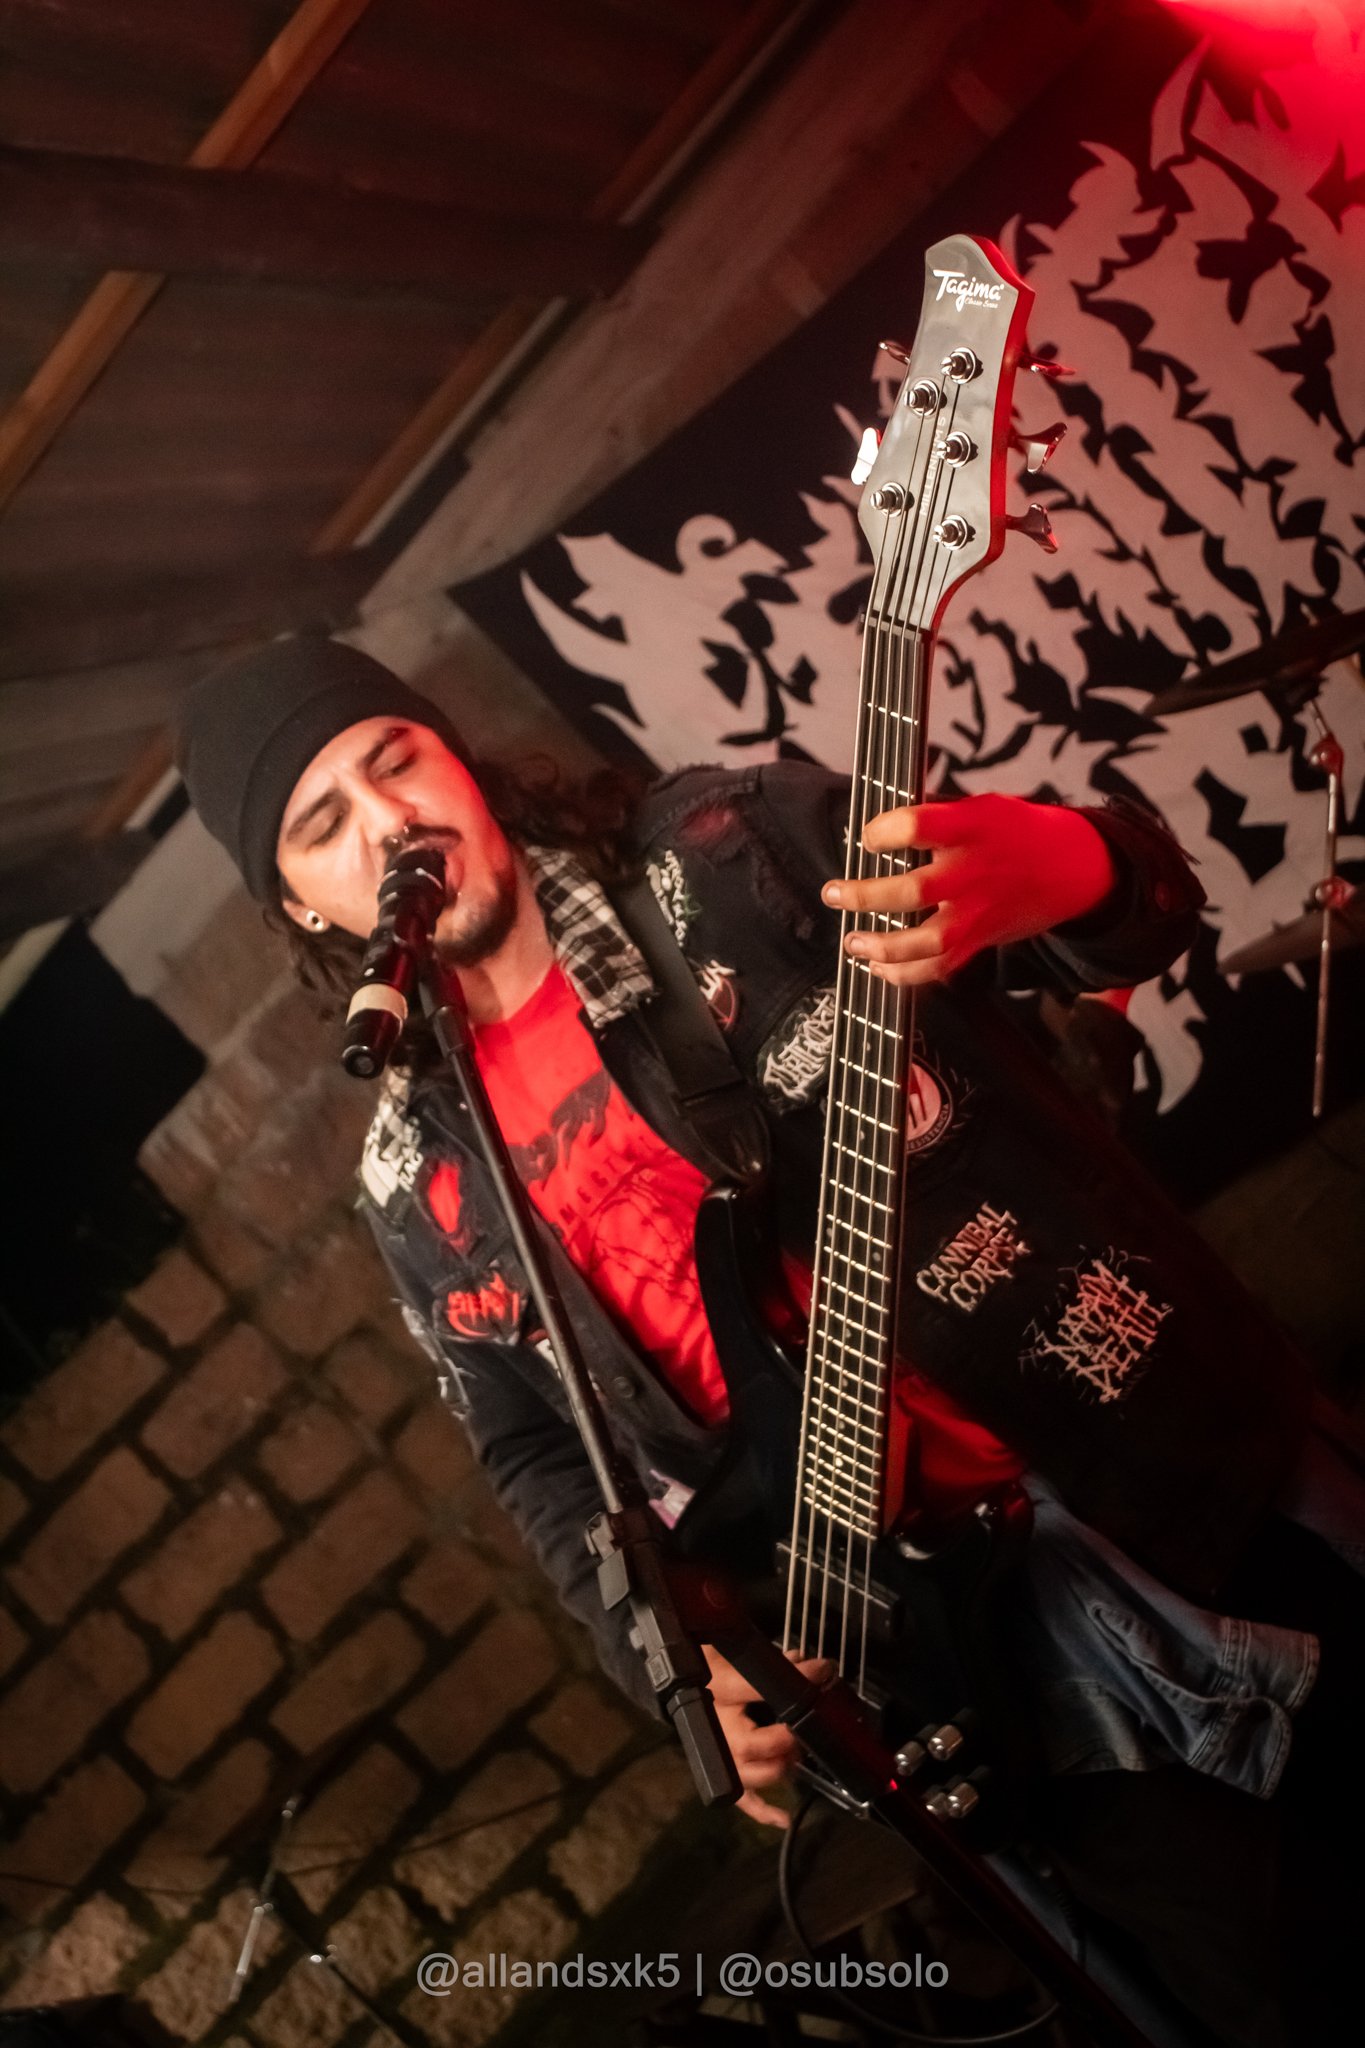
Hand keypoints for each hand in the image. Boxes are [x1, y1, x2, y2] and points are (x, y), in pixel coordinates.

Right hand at [704, 1643, 834, 1828]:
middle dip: (782, 1742)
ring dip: (777, 1770)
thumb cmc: (715, 1673)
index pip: (753, 1693)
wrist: (687, 1687)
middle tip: (802, 1729)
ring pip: (748, 1777)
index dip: (790, 1692)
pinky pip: (743, 1800)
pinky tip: (784, 1818)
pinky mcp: (726, 1775)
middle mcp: (719, 1732)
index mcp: (720, 1696)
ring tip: (794, 1757)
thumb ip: (778, 1663)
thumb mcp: (741, 1660)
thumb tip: (815, 1666)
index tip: (819, 1675)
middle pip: (749, 1747)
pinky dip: (763, 1811)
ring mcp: (721, 1758)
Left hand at [822, 794, 1115, 987]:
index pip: (917, 826)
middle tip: (834, 893)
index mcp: (973, 827)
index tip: (867, 837)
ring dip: (883, 947)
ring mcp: (979, 911)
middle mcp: (975, 872)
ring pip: (928, 941)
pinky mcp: (981, 941)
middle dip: (864, 895)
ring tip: (852, 942)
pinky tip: (879, 968)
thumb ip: (934, 819)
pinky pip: (940, 968)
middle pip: (914, 890)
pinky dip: (904, 975)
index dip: (883, 832)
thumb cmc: (1016, 832)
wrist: (1071, 869)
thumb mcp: (981, 807)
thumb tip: (875, 829)